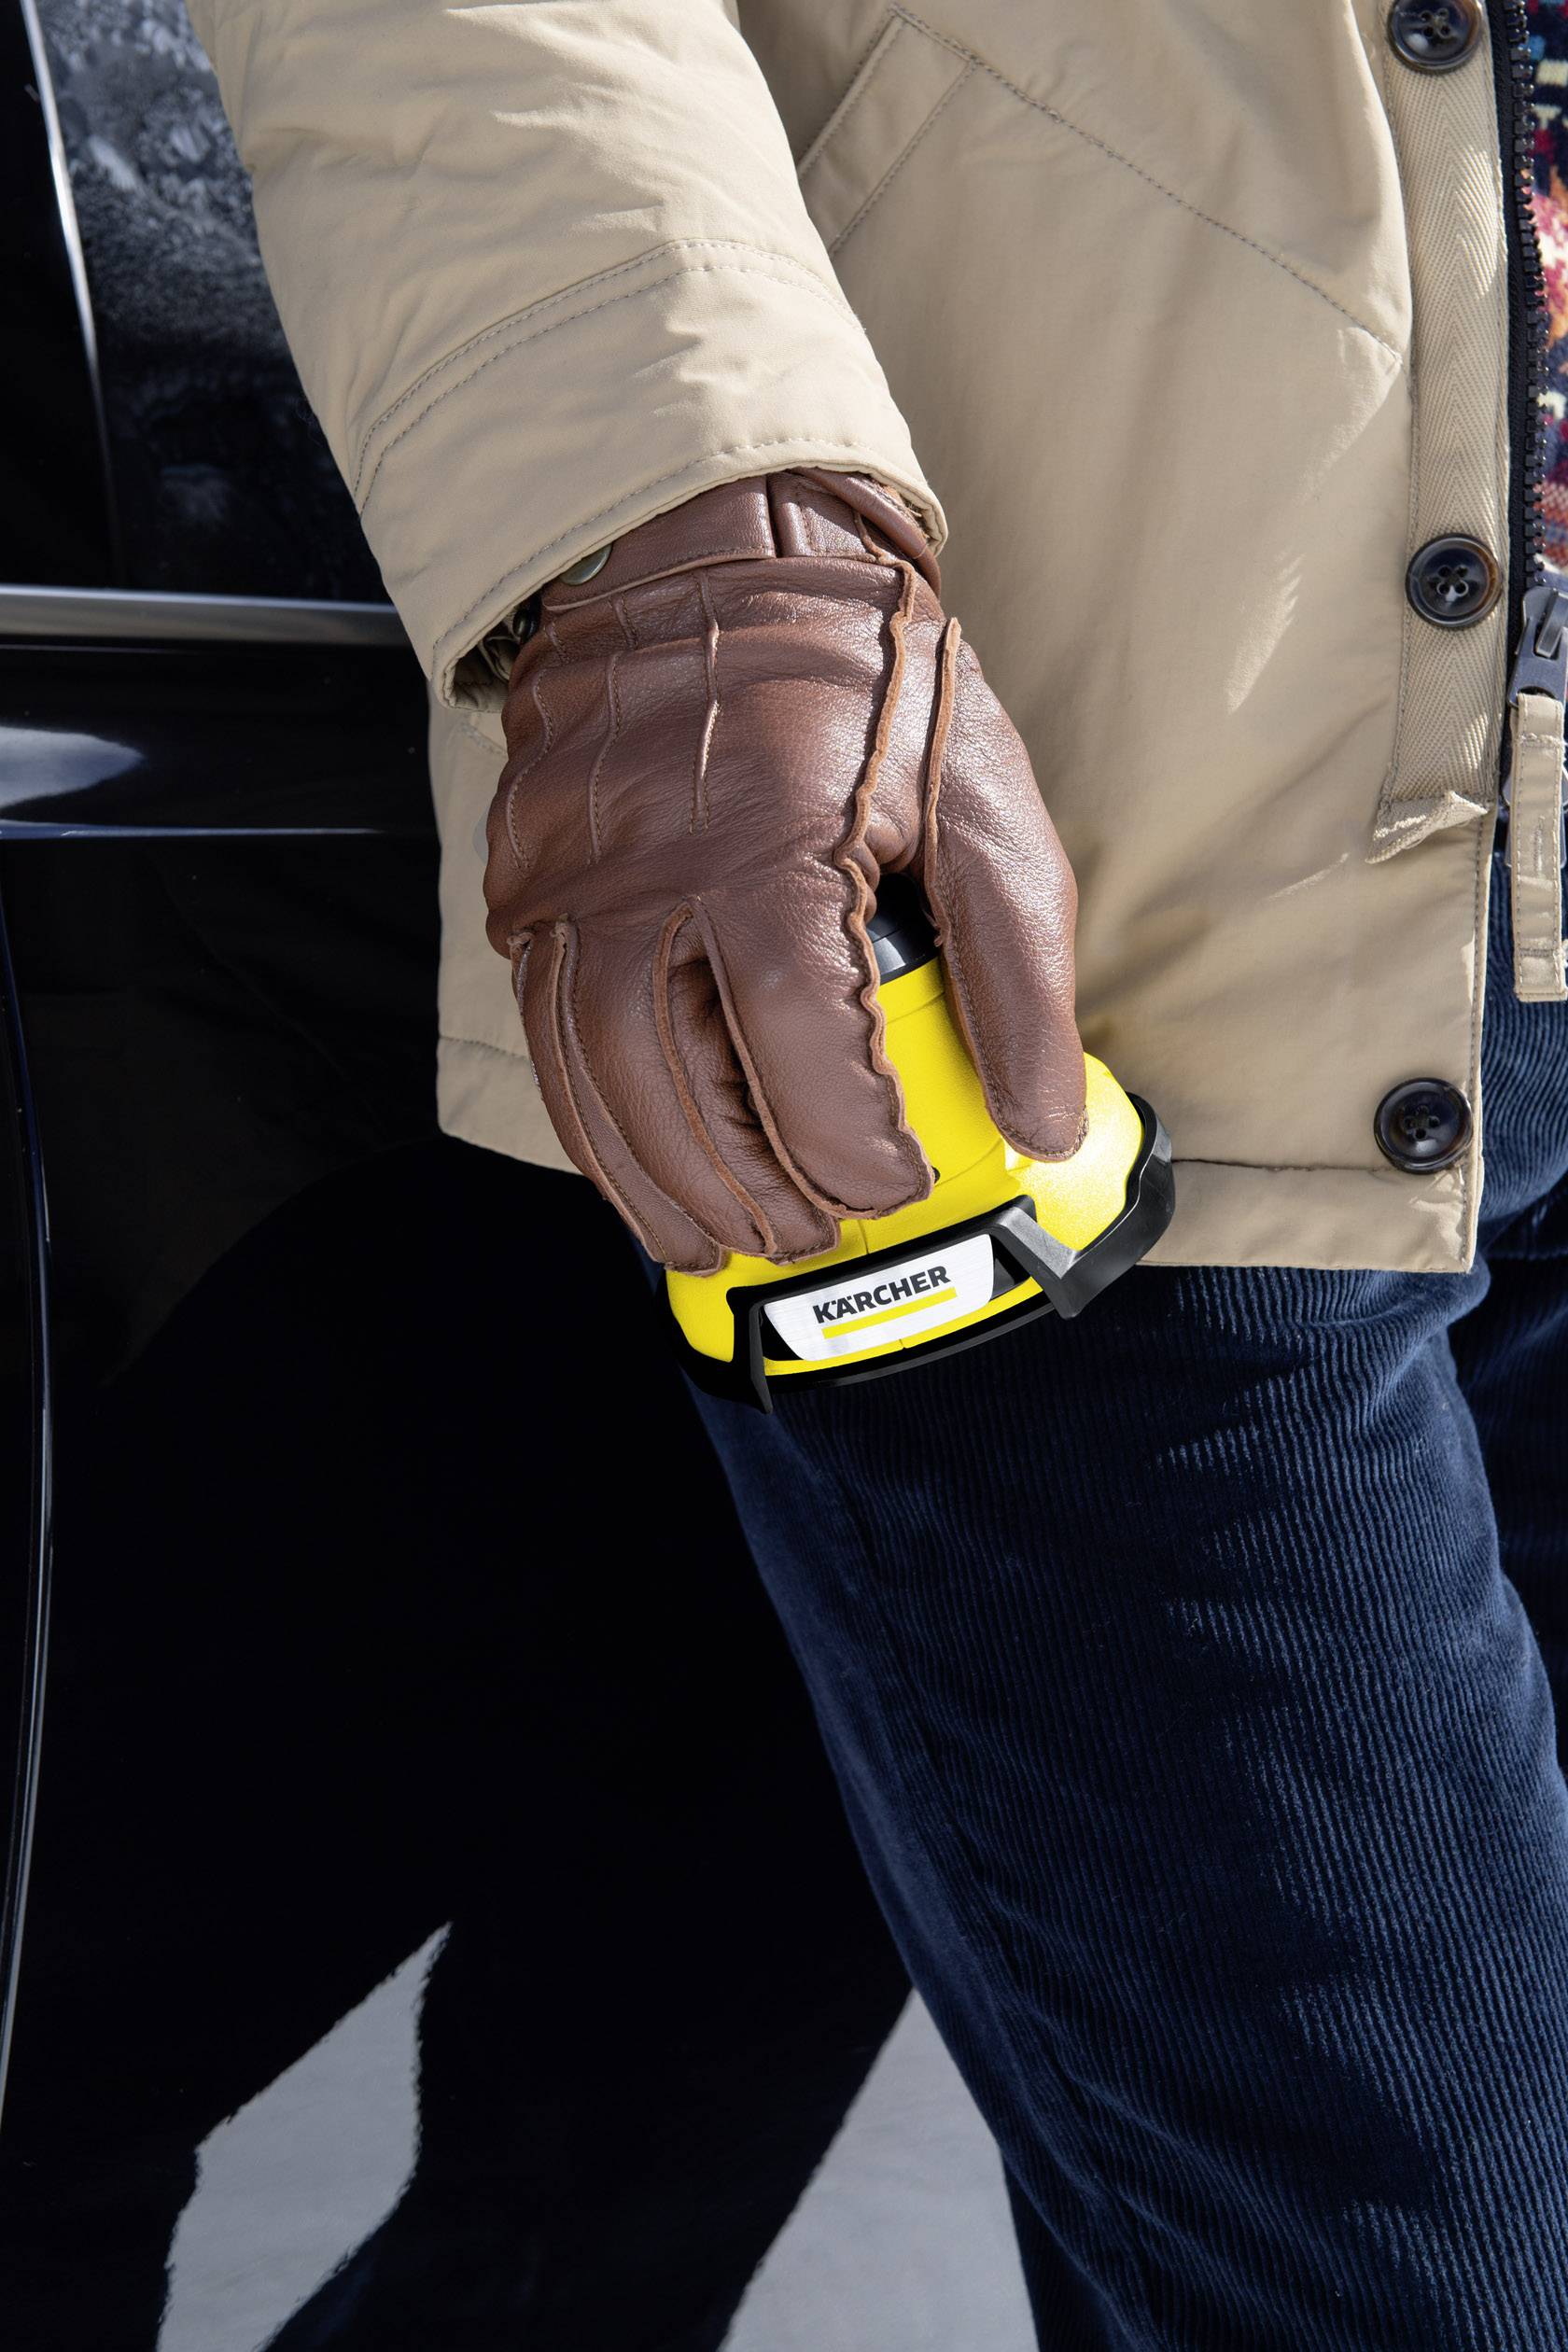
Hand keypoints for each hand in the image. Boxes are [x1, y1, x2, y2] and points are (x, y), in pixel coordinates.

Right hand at [483, 470, 1081, 1272]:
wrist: (713, 556)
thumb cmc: (863, 680)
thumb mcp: (982, 804)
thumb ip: (1020, 971)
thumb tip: (1045, 1124)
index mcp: (769, 837)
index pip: (792, 1036)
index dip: (846, 1143)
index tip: (898, 1185)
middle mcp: (646, 866)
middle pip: (671, 1077)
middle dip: (745, 1187)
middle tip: (813, 1234)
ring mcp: (569, 878)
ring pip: (593, 1073)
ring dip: (656, 1181)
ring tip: (722, 1240)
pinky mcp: (529, 887)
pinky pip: (548, 1036)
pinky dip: (595, 1125)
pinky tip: (646, 1174)